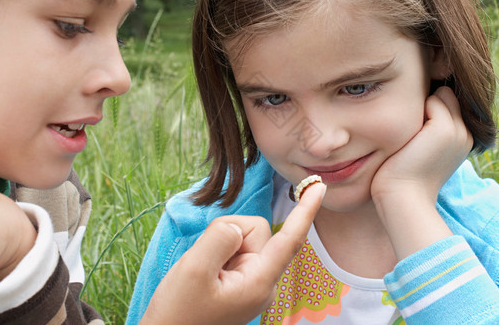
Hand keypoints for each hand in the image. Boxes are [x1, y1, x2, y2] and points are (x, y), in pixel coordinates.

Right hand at [141, 182, 325, 324]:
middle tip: (203, 260)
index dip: (305, 210)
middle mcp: (263, 282)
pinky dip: (217, 252)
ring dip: (219, 244)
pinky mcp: (240, 282)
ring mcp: (252, 283)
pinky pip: (232, 250)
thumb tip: (236, 227)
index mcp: (259, 282)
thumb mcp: (195, 268)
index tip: (319, 187)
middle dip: (229, 232)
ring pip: (242, 237)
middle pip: (256, 230)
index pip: (290, 239)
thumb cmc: (178, 311)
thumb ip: (222, 236)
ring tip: (202, 271)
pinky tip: (205, 273)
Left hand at [370, 86, 471, 258]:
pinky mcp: (445, 128)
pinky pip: (432, 99)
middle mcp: (465, 134)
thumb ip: (424, 126)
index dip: (428, 107)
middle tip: (408, 130)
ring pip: (440, 95)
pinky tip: (406, 133)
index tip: (412, 128)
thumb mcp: (419, 148)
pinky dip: (415, 108)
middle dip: (426, 103)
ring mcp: (458, 131)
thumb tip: (419, 101)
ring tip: (407, 133)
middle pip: (445, 96)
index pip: (448, 103)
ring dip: (420, 105)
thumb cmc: (402, 176)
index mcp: (462, 139)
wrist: (403, 199)